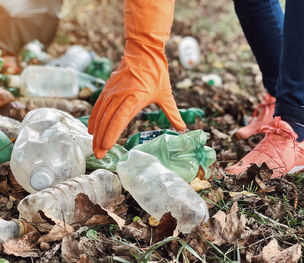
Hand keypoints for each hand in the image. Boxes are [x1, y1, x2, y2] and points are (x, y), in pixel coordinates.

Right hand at [88, 40, 185, 158]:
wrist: (144, 52)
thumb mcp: (166, 94)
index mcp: (134, 98)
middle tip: (99, 155)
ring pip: (101, 115)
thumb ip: (172, 113)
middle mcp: (120, 95)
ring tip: (95, 147)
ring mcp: (112, 91)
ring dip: (96, 132)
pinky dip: (94, 118)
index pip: (119, 119)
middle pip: (107, 120)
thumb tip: (182, 128)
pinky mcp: (108, 88)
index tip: (106, 147)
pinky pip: (98, 106)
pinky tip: (91, 129)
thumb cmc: (157, 73)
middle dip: (101, 139)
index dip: (111, 134)